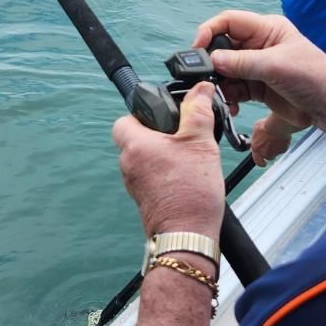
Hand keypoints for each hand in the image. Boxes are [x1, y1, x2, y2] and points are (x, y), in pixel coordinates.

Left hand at [112, 82, 223, 241]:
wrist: (187, 235)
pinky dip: (165, 173)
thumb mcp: (200, 143)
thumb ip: (198, 111)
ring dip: (163, 155)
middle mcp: (128, 164)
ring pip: (144, 158)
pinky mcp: (143, 199)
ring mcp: (134, 184)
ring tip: (188, 158)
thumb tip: (200, 90)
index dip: (143, 113)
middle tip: (181, 136)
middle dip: (158, 134)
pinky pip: (150, 177)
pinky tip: (186, 177)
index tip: (164, 115)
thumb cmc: (190, 193)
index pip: (124, 119)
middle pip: (135, 138)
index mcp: (135, 145)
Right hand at [193, 10, 325, 131]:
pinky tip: (229, 105)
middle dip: (212, 62)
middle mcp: (259, 46)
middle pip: (223, 47)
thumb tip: (213, 59)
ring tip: (217, 95)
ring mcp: (257, 68)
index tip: (198, 48)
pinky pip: (233, 89)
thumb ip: (242, 62)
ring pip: (225, 71)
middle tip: (205, 77)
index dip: (210, 31)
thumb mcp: (276, 66)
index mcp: (266, 29)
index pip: (229, 22)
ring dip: (219, 84)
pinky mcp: (258, 88)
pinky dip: (227, 97)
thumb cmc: (316, 77)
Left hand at [249, 113, 293, 166]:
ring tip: (276, 138)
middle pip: (268, 157)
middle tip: (271, 144)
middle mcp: (265, 153)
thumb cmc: (266, 126)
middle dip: (270, 152)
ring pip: (276, 153)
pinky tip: (282, 137)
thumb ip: (257, 136)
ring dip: (276, 148)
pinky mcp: (284, 149)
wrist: (277, 125)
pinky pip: (283, 149)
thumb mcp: (256, 129)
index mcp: (256, 149)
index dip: (261, 162)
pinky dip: (283, 144)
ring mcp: (275, 152)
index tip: (263, 163)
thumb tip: (258, 136)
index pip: (258, 161)